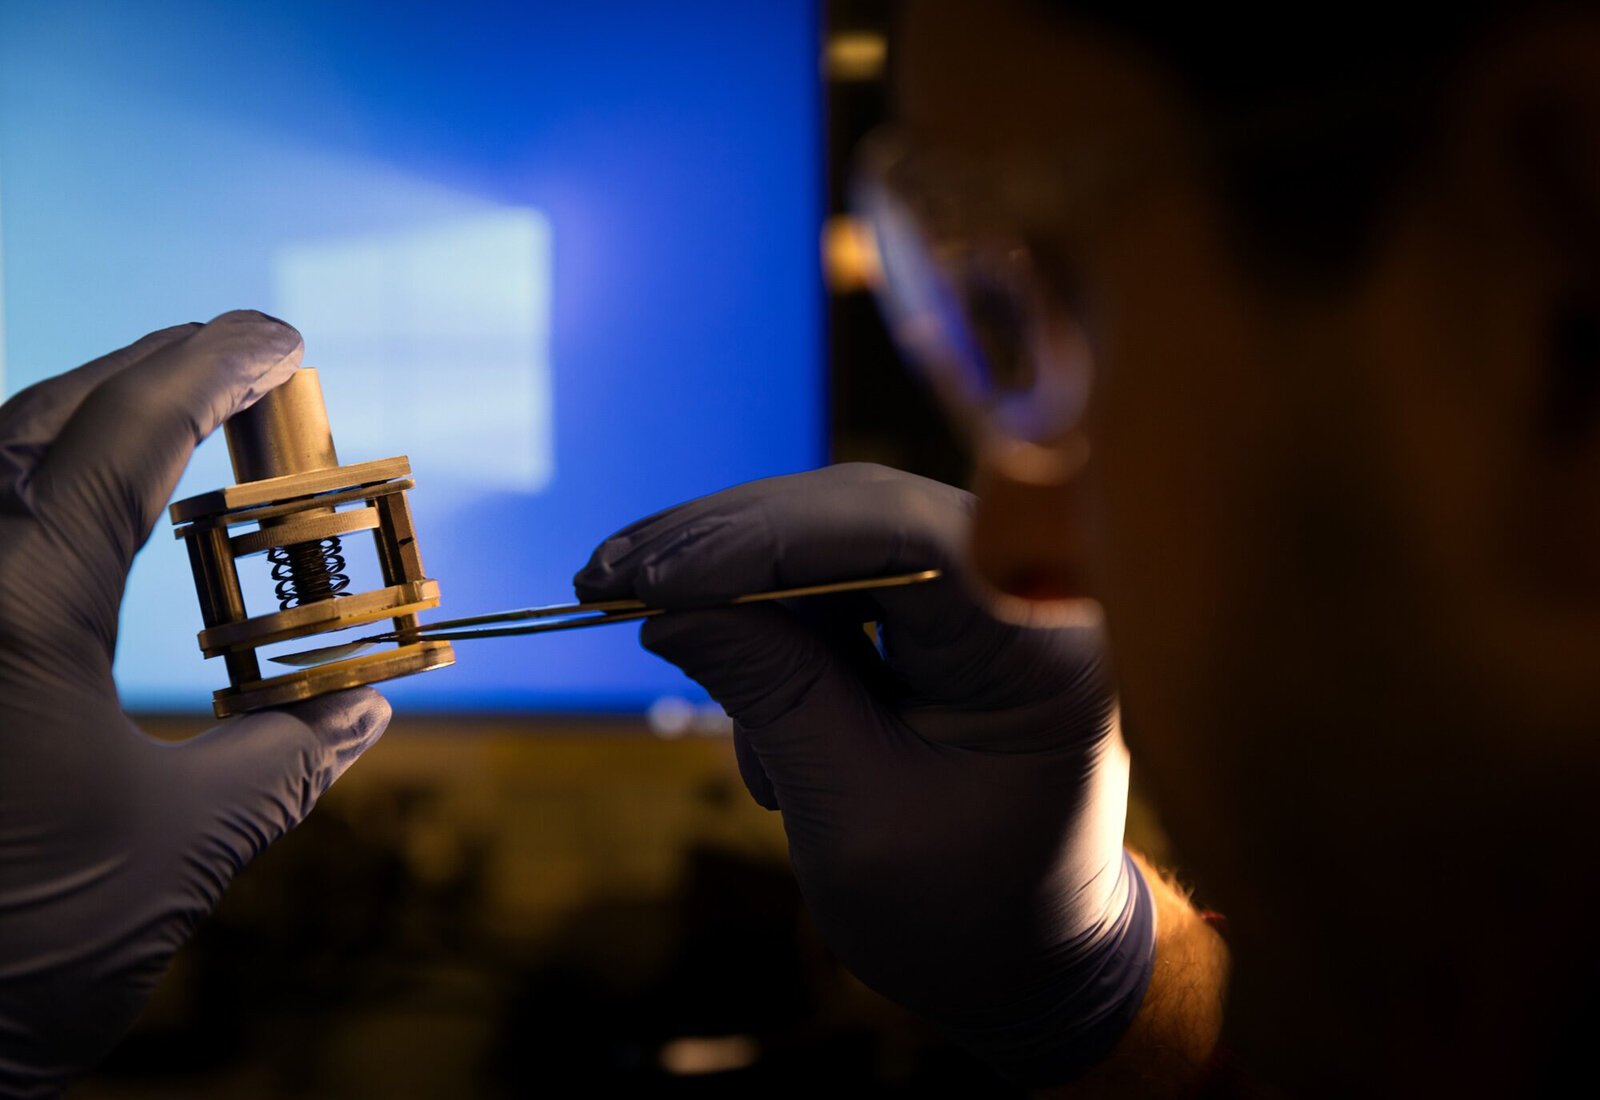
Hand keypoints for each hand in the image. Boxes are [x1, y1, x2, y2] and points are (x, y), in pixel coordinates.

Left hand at [0, 312, 390, 1097]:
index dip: (213, 365)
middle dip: (151, 371)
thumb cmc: (15, 955)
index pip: (123, 433)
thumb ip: (287, 757)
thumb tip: (368, 710)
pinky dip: (34, 495)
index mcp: (10, 610)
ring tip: (175, 423)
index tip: (282, 338)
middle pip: (40, 415)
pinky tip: (80, 521)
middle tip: (244, 370)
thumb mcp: (182, 848)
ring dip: (86, 422)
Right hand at [575, 463, 1153, 1085]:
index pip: (904, 538)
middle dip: (727, 542)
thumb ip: (771, 693)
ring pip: (838, 534)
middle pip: (861, 515)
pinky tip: (723, 663)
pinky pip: (842, 577)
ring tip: (638, 614)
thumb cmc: (961, 911)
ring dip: (735, 577)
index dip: (768, 538)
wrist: (1029, 959)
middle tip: (607, 576)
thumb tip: (667, 606)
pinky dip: (769, 614)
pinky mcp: (947, 611)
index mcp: (1038, 649)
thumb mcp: (852, 814)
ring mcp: (989, 594)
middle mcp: (1027, 594)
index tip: (654, 578)